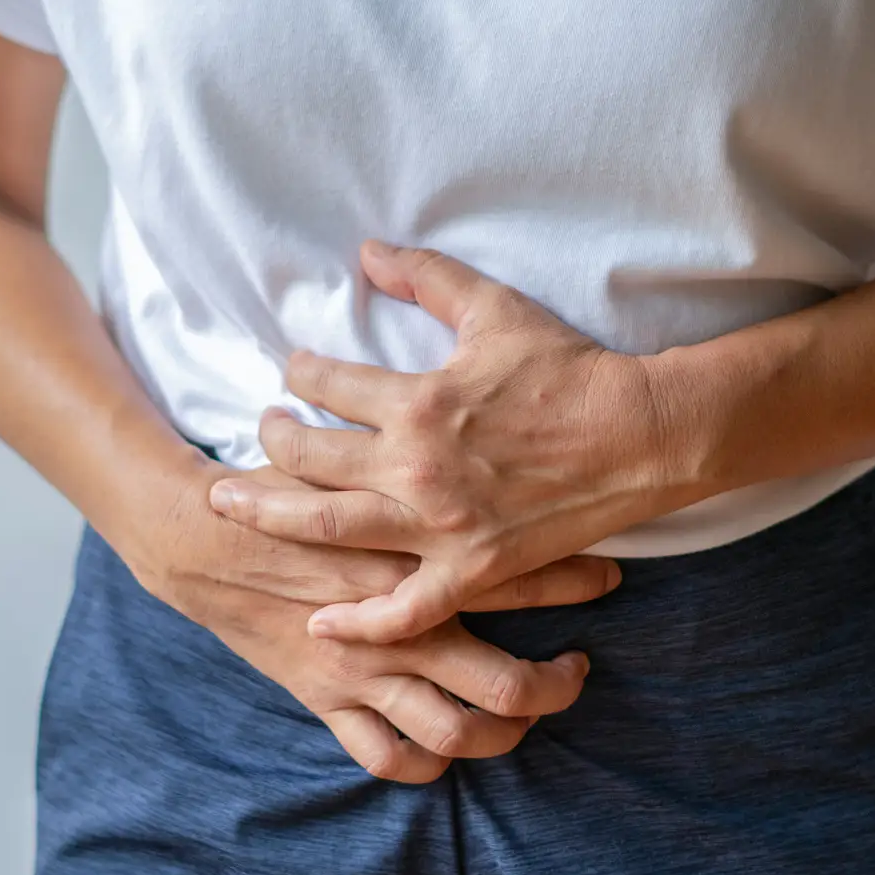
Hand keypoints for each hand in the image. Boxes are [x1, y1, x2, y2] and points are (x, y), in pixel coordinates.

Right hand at [118, 459, 607, 781]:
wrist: (197, 539)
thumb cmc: (280, 486)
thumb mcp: (363, 452)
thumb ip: (417, 442)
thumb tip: (492, 419)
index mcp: (407, 559)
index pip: (512, 578)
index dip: (572, 581)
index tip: (608, 578)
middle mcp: (393, 626)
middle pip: (501, 682)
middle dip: (554, 685)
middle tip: (579, 669)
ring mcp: (361, 673)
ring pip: (453, 733)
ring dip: (502, 732)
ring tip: (529, 711)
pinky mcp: (325, 699)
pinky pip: (386, 758)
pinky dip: (423, 764)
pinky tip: (448, 749)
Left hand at [207, 239, 686, 643]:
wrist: (641, 435)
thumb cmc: (570, 368)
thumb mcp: (494, 309)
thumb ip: (426, 278)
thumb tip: (367, 251)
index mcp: (419, 403)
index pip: (327, 384)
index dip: (299, 373)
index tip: (292, 372)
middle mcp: (416, 469)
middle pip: (309, 459)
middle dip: (270, 441)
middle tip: (255, 430)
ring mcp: (441, 527)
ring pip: (330, 529)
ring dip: (272, 516)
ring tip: (233, 502)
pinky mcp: (472, 569)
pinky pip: (404, 609)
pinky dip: (359, 623)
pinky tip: (319, 623)